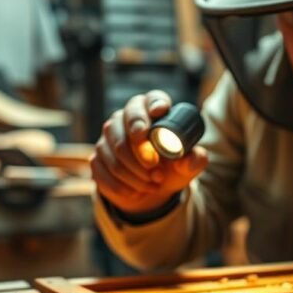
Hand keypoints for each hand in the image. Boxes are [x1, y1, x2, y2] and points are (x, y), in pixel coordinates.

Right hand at [91, 90, 207, 214]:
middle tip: (156, 169)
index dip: (152, 104)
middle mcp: (124, 117)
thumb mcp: (187, 166)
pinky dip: (122, 186)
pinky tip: (136, 192)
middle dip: (140, 151)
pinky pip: (104, 170)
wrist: (151, 187)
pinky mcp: (97, 158)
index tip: (158, 114)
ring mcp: (106, 137)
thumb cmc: (171, 167)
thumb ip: (195, 160)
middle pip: (123, 126)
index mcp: (149, 110)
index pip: (148, 100)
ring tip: (153, 185)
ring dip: (134, 173)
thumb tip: (189, 159)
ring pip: (113, 151)